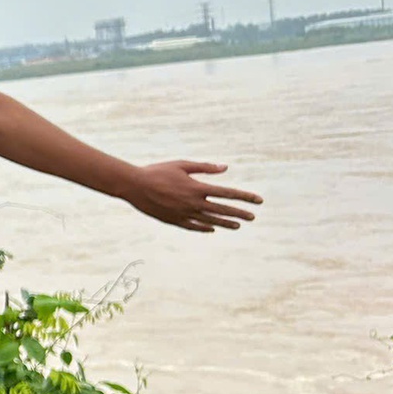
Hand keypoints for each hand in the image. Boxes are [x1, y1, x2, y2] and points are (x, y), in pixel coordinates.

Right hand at [122, 161, 260, 232]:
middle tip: (252, 216)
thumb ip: (204, 167)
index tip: (258, 201)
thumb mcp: (181, 165)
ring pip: (211, 220)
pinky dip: (204, 227)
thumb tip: (225, 168)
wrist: (134, 185)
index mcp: (197, 188)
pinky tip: (212, 228)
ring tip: (237, 225)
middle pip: (222, 209)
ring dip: (225, 222)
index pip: (228, 193)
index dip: (245, 197)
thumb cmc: (157, 171)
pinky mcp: (173, 220)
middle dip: (240, 213)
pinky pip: (193, 226)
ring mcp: (184, 214)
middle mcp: (193, 203)